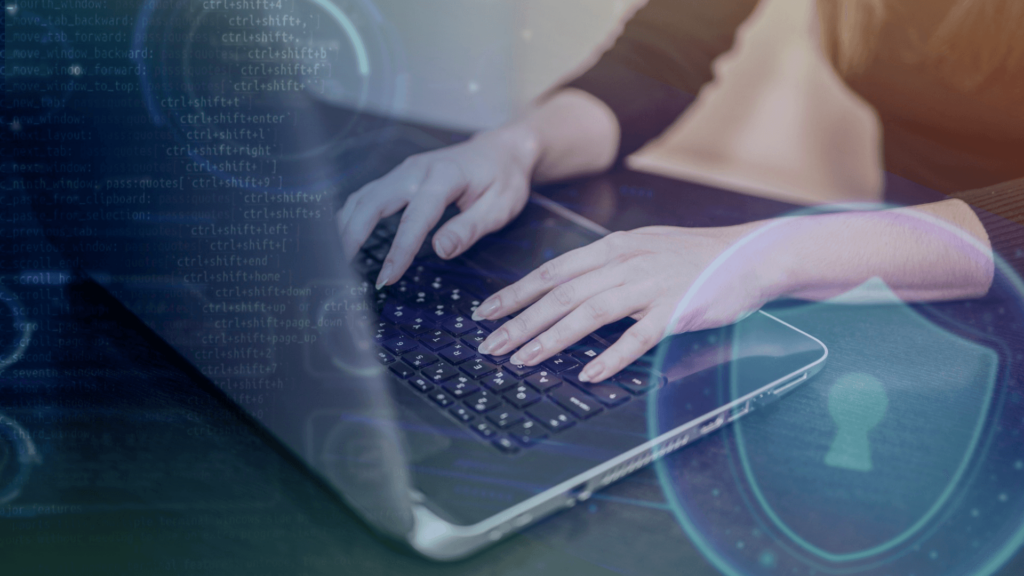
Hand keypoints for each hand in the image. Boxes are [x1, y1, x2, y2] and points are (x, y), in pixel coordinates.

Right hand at [336, 127, 538, 287]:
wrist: (503, 150)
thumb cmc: (505, 180)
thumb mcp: (500, 207)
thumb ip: (469, 228)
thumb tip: (440, 249)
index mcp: (445, 176)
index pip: (415, 217)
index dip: (399, 250)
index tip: (386, 278)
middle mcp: (417, 169)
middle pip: (373, 200)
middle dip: (353, 234)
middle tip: (340, 268)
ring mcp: (405, 170)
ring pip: (364, 195)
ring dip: (346, 225)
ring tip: (336, 257)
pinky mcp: (400, 176)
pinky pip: (368, 194)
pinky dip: (352, 215)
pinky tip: (345, 236)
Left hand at [472, 224, 775, 382]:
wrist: (748, 255)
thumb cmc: (692, 257)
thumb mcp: (641, 249)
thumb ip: (603, 267)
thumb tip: (562, 289)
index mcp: (612, 248)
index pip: (552, 272)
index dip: (515, 293)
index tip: (486, 313)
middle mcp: (625, 263)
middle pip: (561, 294)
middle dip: (520, 321)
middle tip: (490, 345)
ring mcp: (650, 286)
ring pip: (589, 312)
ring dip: (551, 338)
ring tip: (524, 360)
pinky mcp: (676, 310)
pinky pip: (638, 336)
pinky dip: (611, 354)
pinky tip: (588, 372)